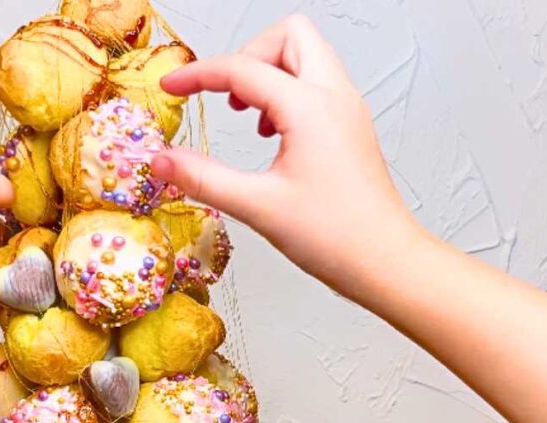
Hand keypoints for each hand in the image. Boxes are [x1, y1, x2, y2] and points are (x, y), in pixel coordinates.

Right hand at [151, 15, 424, 300]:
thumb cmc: (336, 236)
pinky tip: (273, 134)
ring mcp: (347, 110)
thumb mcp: (257, 206)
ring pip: (306, 56)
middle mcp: (334, 97)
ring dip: (270, 73)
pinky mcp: (350, 128)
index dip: (198, 75)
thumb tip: (161, 160)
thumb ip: (203, 178)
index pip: (242, 68)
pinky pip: (317, 85)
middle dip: (248, 55)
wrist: (385, 261)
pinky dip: (289, 93)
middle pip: (288, 36)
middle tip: (226, 96)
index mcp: (310, 107)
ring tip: (248, 116)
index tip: (171, 88)